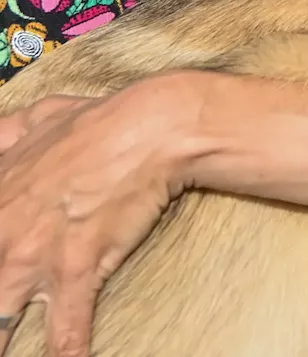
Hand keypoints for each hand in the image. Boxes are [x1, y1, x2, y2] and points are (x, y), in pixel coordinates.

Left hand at [0, 85, 182, 356]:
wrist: (150, 130)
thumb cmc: (98, 121)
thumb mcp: (38, 117)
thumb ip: (7, 133)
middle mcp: (1, 233)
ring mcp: (35, 256)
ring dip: (3, 342)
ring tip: (7, 356)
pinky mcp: (76, 269)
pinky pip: (66, 327)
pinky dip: (68, 350)